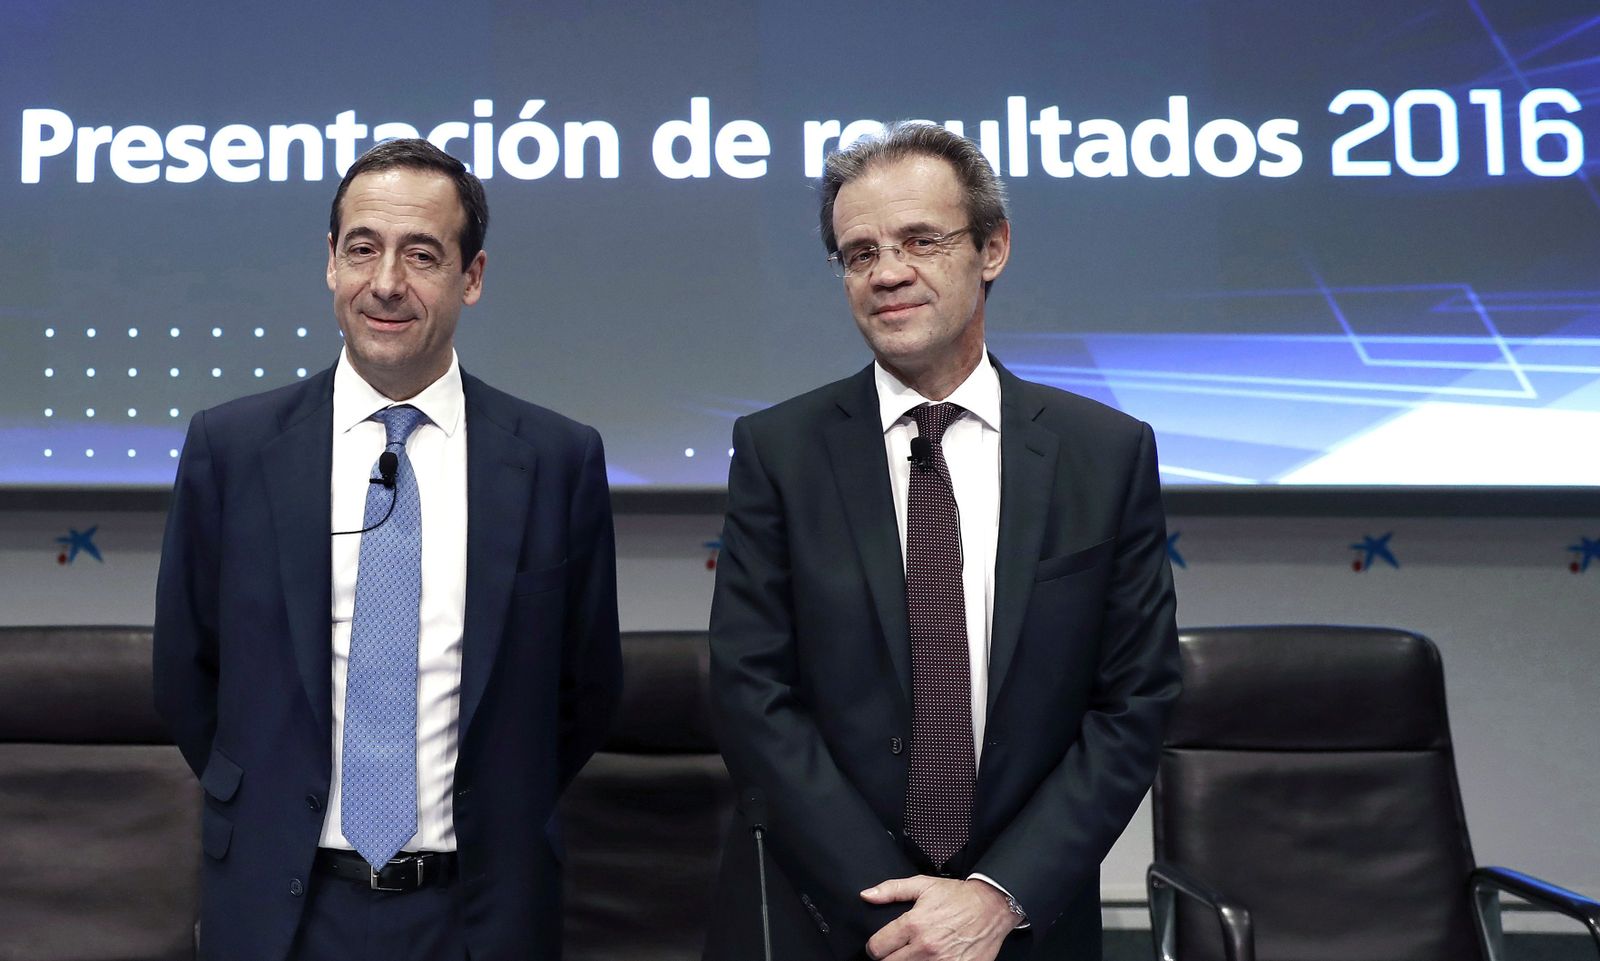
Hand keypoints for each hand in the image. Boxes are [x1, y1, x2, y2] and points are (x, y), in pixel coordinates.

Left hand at [860, 876, 1015, 960]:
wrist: (992, 907)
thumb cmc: (958, 896)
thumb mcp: (923, 885)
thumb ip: (891, 890)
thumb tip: (866, 895)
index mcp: (914, 924)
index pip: (878, 947)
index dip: (875, 947)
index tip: (879, 947)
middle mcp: (926, 946)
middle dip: (889, 959)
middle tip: (896, 952)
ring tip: (914, 956)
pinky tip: (930, 960)